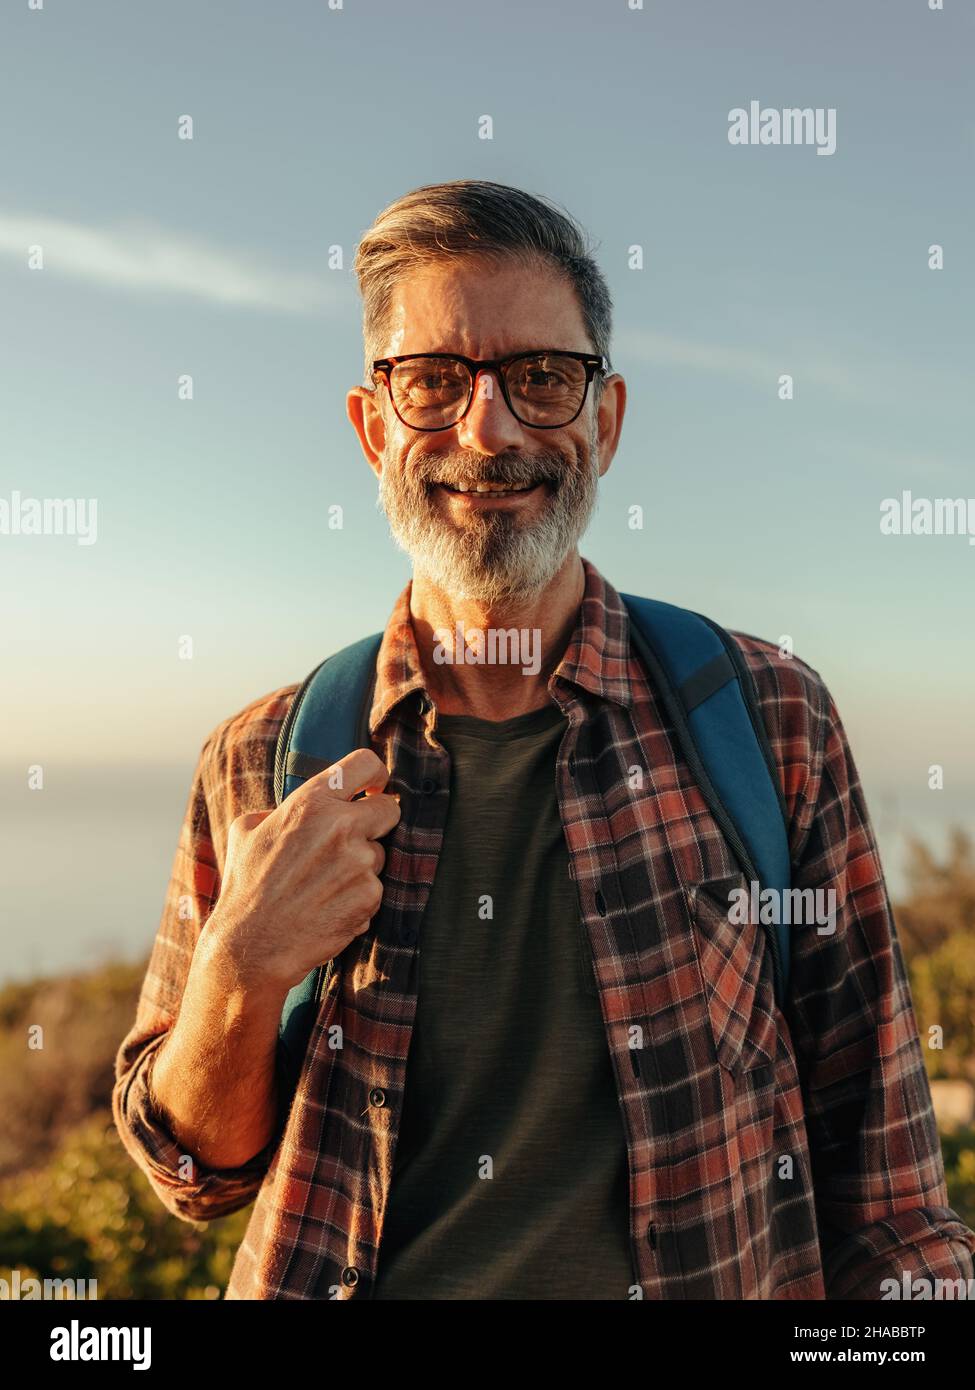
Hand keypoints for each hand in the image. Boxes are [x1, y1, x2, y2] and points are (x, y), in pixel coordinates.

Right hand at [207, 748, 400, 991]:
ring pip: (379, 854)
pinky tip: (329, 908)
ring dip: (361, 868)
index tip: (374, 787)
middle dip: (377, 822)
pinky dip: (359, 898)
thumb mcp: (246, 831)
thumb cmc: (246, 886)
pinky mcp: (370, 895)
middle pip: (390, 809)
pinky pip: (375, 888)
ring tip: (324, 886)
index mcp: (311, 802)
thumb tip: (292, 806)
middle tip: (353, 842)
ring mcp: (359, 862)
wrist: (252, 945)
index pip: (365, 764)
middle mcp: (340, 826)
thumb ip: (278, 809)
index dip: (375, 774)